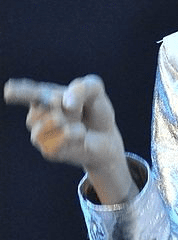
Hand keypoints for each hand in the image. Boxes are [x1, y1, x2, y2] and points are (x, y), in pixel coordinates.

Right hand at [4, 75, 137, 203]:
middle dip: (70, 104)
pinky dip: (77, 134)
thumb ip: (83, 88)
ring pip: (53, 120)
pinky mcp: (49, 151)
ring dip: (72, 120)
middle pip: (48, 103)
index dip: (19, 91)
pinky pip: (63, 137)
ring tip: (78, 124)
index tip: (9, 90)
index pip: (28, 92)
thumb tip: (66, 104)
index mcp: (43, 96)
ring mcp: (40, 135)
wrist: (107, 138)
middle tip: (78, 111)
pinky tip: (80, 136)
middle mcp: (37, 116)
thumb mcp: (95, 91)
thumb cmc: (94, 111)